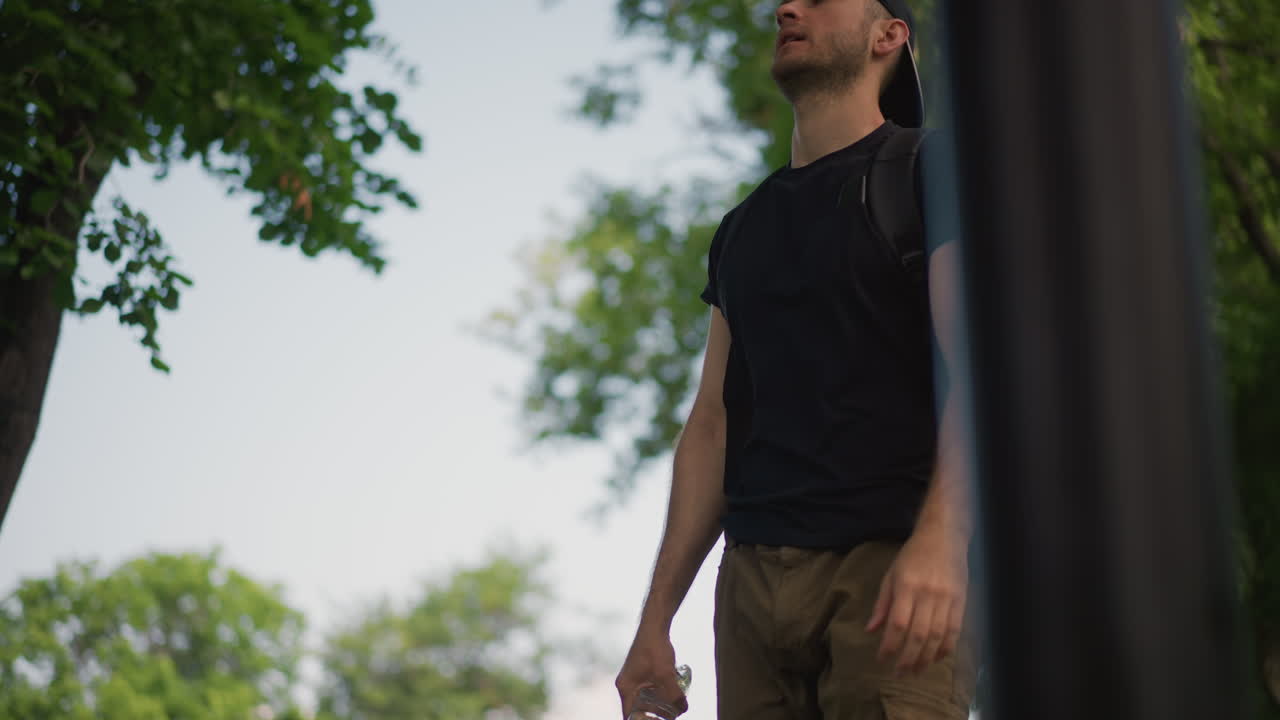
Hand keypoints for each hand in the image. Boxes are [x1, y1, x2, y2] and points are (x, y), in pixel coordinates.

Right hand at [615, 627, 687, 718]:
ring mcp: (635, 679)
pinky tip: (675, 692)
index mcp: (626, 688)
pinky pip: (651, 691)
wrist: (655, 625)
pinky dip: (662, 694)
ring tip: (675, 706)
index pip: (629, 716)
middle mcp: (627, 685)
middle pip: (639, 710)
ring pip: (646, 700)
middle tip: (671, 715)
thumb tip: (682, 710)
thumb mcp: (666, 674)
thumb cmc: (655, 648)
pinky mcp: (643, 674)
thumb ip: (674, 694)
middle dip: (655, 715)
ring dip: (660, 705)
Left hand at [866, 527, 967, 675]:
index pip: (898, 623)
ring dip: (926, 658)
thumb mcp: (891, 574)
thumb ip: (883, 603)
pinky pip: (955, 631)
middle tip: (899, 674)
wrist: (944, 537)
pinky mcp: (961, 601)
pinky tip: (936, 659)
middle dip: (908, 658)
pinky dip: (946, 648)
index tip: (882, 659)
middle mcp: (928, 594)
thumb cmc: (913, 555)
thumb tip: (871, 630)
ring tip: (916, 672)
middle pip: (918, 635)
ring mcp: (947, 599)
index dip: (890, 645)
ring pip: (938, 637)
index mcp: (907, 586)